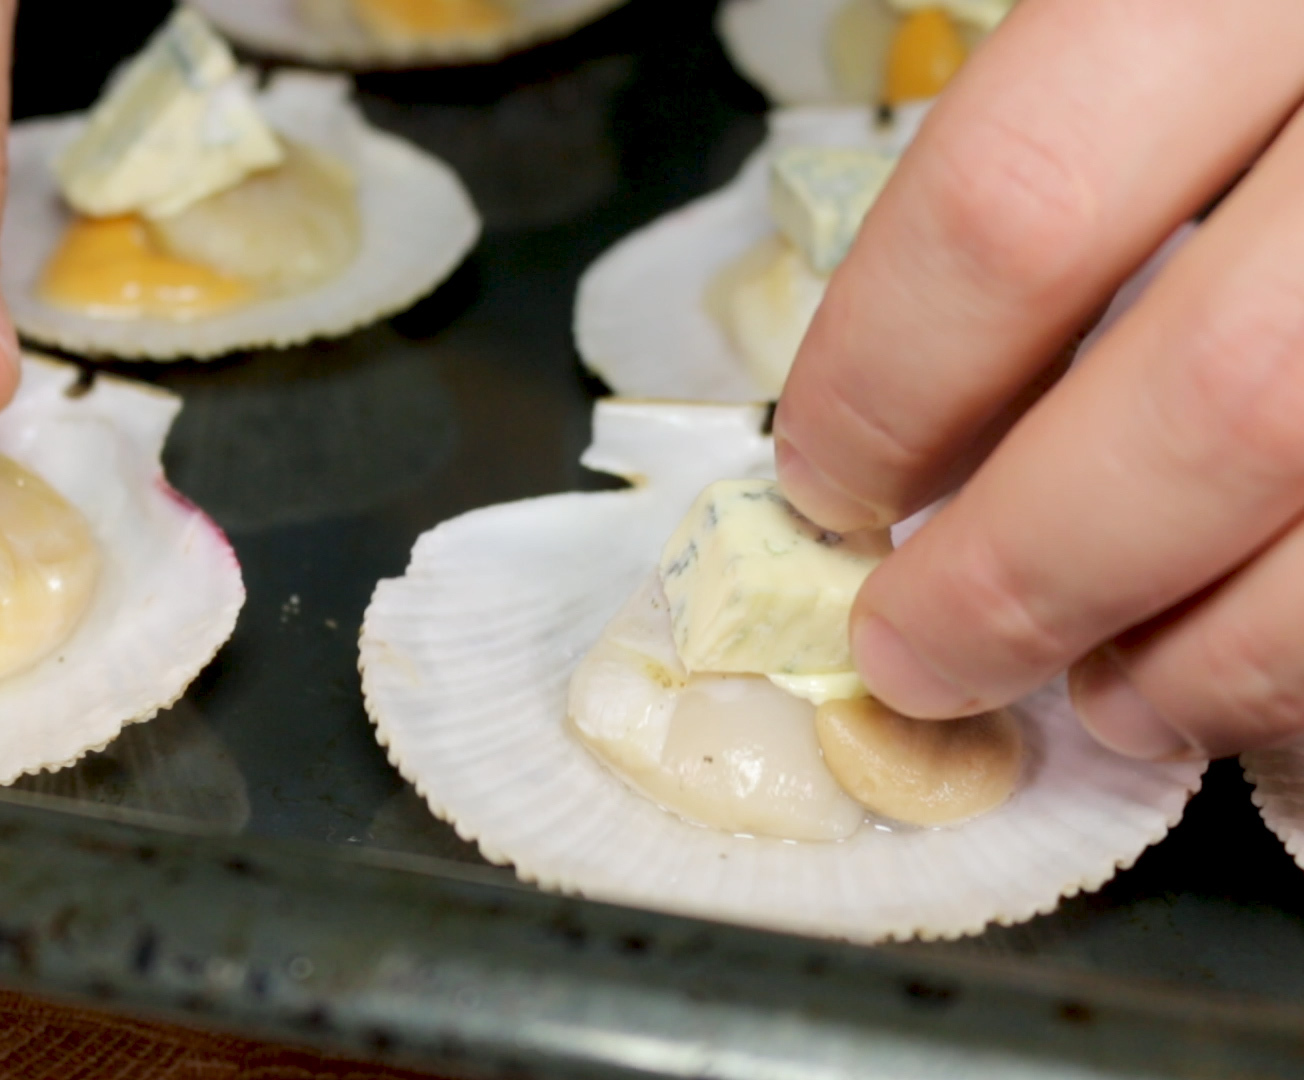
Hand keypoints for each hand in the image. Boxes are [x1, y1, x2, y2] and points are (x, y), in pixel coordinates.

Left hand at [773, 0, 1303, 759]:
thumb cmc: (1278, 3)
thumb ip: (1076, 108)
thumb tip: (919, 334)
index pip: (1018, 204)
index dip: (888, 378)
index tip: (825, 475)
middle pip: (1210, 403)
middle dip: (1025, 572)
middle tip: (914, 648)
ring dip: (1214, 659)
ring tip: (1106, 695)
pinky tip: (1268, 665)